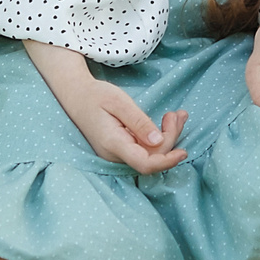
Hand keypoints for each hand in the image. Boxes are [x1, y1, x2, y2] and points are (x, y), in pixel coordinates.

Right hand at [62, 81, 190, 173]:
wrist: (76, 96)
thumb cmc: (95, 95)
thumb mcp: (119, 102)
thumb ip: (138, 122)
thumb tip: (158, 141)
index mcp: (113, 143)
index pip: (144, 163)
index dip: (166, 161)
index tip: (183, 152)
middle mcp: (114, 154)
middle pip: (152, 157)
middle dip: (170, 137)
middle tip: (178, 113)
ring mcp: (117, 154)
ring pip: (150, 154)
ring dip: (168, 136)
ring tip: (176, 114)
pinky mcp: (120, 150)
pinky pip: (144, 149)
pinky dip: (159, 136)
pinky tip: (167, 121)